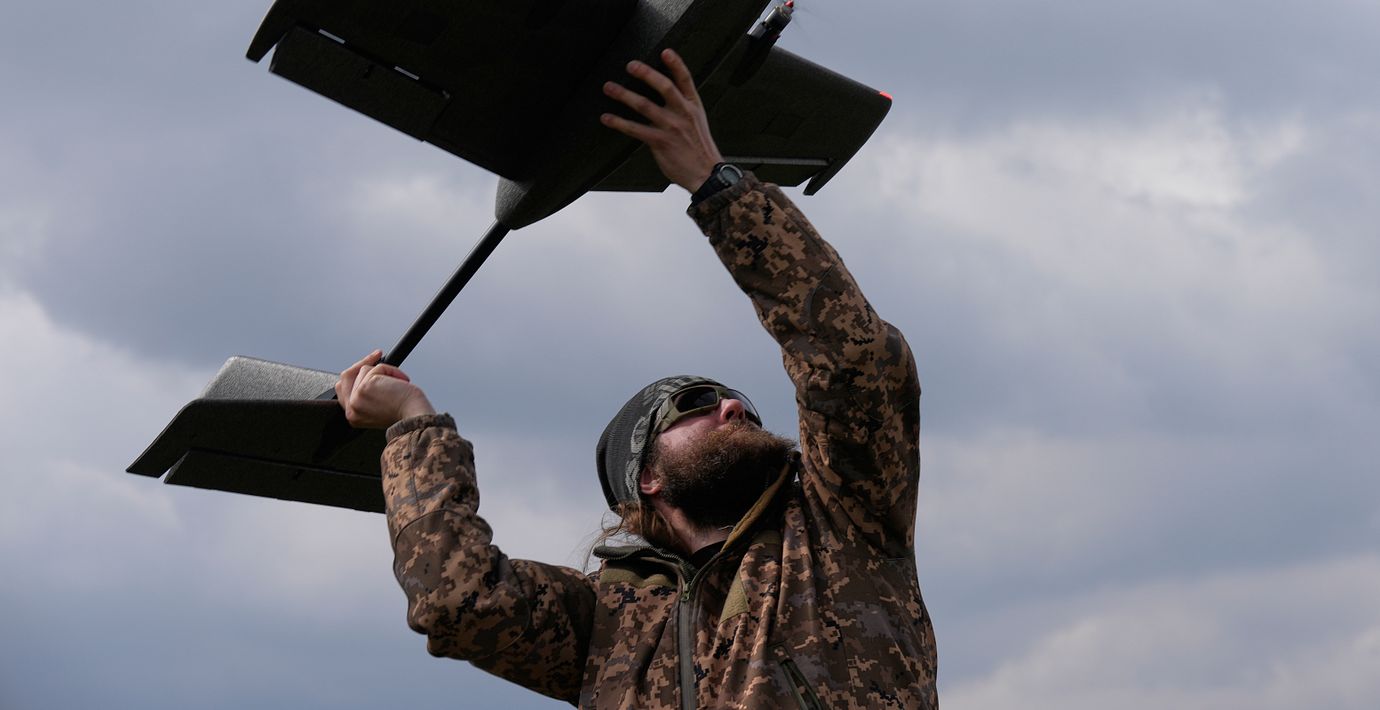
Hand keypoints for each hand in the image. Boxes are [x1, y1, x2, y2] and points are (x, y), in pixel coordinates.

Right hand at [334, 350, 435, 428]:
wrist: (416, 417)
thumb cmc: (406, 412)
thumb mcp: (379, 407)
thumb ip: (367, 395)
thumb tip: (367, 373)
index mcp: (353, 416)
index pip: (343, 389)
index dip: (354, 374)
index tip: (366, 365)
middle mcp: (351, 409)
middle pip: (346, 376)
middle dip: (363, 363)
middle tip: (377, 355)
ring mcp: (356, 398)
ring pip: (365, 370)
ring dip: (386, 371)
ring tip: (399, 384)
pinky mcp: (365, 387)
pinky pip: (378, 367)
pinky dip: (393, 371)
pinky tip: (402, 382)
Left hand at [600, 48, 723, 191]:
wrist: (706, 174)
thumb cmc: (700, 150)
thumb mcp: (697, 123)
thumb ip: (682, 108)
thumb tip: (665, 98)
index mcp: (693, 106)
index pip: (686, 80)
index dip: (676, 64)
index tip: (665, 52)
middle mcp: (683, 113)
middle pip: (664, 87)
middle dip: (646, 73)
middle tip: (630, 65)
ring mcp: (671, 127)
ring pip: (644, 105)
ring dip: (624, 95)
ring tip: (609, 87)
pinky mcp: (660, 142)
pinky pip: (635, 129)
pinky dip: (619, 123)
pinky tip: (607, 118)